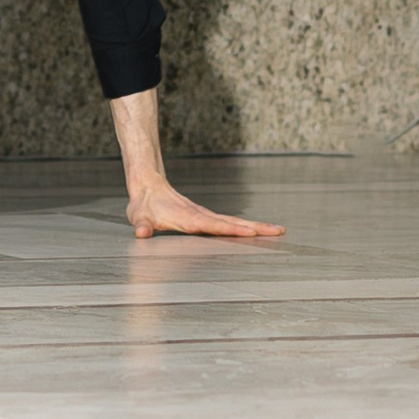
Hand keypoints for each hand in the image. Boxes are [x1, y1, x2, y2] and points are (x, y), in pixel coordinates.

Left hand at [125, 181, 282, 241]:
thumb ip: (141, 225)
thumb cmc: (143, 205)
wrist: (148, 185)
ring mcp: (205, 216)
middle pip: (234, 223)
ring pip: (235, 222)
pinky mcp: (205, 218)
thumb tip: (142, 233)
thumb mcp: (138, 217)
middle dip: (256, 228)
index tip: (251, 233)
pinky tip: (256, 232)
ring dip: (256, 227)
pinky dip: (245, 227)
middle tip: (279, 231)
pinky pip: (229, 223)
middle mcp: (202, 216)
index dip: (231, 230)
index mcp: (190, 219)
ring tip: (278, 231)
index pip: (215, 226)